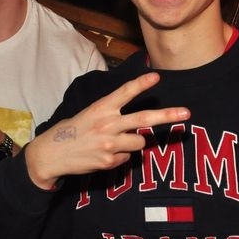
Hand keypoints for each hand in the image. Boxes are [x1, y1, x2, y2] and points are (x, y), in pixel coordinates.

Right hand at [25, 72, 189, 189]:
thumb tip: (138, 127)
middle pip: (144, 118)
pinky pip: (127, 158)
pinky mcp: (110, 161)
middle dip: (168, 115)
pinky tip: (103, 154)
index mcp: (100, 108)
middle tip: (187, 114)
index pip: (124, 93)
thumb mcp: (89, 115)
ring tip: (113, 142)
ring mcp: (110, 144)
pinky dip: (120, 156)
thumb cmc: (72, 131)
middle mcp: (108, 124)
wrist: (52, 154)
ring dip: (133, 142)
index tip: (156, 76)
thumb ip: (112, 116)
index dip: (141, 84)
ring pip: (139, 141)